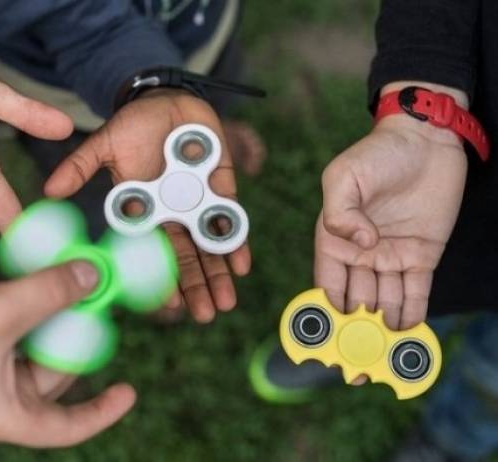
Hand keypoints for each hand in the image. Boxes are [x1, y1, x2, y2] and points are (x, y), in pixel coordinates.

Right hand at [0, 262, 135, 446]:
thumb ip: (51, 295)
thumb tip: (95, 278)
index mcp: (1, 411)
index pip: (63, 427)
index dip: (100, 412)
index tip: (128, 390)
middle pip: (54, 377)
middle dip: (78, 344)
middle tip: (99, 306)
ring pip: (36, 347)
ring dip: (56, 318)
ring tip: (77, 285)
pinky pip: (16, 328)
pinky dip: (32, 308)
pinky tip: (43, 278)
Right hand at [45, 89, 250, 322]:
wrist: (164, 100)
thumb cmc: (132, 125)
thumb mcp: (103, 145)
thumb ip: (81, 167)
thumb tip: (49, 191)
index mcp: (144, 212)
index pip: (152, 252)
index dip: (160, 278)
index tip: (167, 304)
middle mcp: (172, 214)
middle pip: (186, 257)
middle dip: (196, 286)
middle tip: (205, 315)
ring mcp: (198, 202)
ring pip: (210, 245)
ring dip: (218, 273)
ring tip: (226, 302)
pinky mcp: (221, 186)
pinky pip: (231, 217)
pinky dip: (236, 240)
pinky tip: (242, 265)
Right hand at [315, 83, 467, 330]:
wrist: (424, 140)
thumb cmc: (377, 154)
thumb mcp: (344, 176)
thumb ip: (339, 212)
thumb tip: (360, 245)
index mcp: (333, 238)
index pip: (327, 283)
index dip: (326, 310)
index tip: (327, 337)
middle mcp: (360, 253)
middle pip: (356, 300)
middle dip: (355, 328)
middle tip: (358, 357)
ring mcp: (392, 256)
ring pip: (386, 300)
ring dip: (384, 328)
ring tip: (383, 354)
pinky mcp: (422, 256)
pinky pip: (416, 291)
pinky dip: (413, 314)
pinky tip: (408, 335)